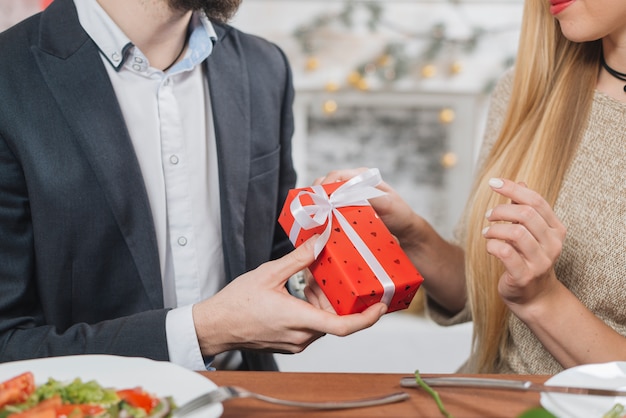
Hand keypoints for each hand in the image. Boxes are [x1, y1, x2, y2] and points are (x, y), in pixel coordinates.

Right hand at [192, 235, 386, 355]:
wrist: (215, 326)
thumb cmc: (236, 304)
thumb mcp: (269, 273)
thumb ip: (299, 258)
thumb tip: (321, 240)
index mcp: (299, 319)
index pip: (343, 326)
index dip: (367, 318)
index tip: (381, 306)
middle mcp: (301, 336)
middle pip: (335, 318)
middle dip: (338, 296)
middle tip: (333, 275)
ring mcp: (296, 342)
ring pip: (323, 321)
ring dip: (323, 301)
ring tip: (311, 279)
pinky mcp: (290, 342)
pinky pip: (312, 326)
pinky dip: (313, 308)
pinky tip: (301, 291)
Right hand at [315, 168, 421, 242]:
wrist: (405, 233)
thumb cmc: (399, 214)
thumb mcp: (387, 203)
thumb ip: (367, 196)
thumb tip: (344, 195)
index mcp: (361, 177)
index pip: (336, 176)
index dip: (326, 186)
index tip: (321, 200)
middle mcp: (351, 185)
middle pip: (325, 186)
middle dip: (317, 197)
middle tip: (314, 211)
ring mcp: (346, 200)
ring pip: (324, 199)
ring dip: (318, 207)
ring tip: (315, 219)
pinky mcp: (344, 213)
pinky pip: (329, 212)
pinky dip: (323, 217)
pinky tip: (320, 225)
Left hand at [483, 178, 565, 307]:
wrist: (535, 297)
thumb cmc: (529, 260)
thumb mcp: (531, 233)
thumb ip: (525, 209)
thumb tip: (520, 181)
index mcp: (555, 230)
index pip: (536, 201)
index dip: (513, 188)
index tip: (493, 182)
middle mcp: (552, 244)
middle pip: (526, 214)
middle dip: (501, 210)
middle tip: (489, 216)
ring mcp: (540, 261)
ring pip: (515, 232)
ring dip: (495, 228)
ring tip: (487, 232)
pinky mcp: (524, 275)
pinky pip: (505, 252)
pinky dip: (492, 244)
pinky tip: (489, 246)